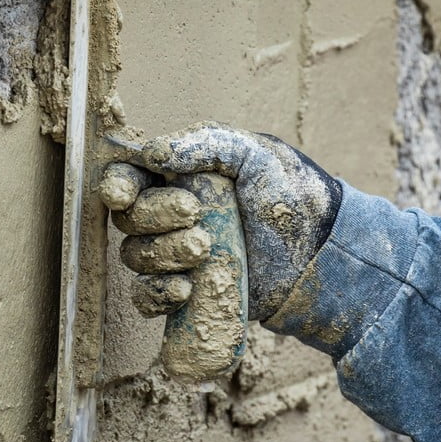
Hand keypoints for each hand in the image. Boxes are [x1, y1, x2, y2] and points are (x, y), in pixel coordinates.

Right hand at [100, 124, 342, 323]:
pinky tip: (185, 288)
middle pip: (129, 219)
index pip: (130, 178)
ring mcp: (176, 255)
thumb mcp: (256, 155)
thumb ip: (207, 144)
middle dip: (155, 217)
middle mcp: (170, 215)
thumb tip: (152, 152)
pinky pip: (147, 298)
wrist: (322, 254)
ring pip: (136, 257)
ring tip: (205, 249)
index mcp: (180, 176)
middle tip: (196, 215)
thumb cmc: (292, 196)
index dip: (118, 186)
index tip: (124, 195)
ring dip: (163, 254)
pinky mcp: (187, 292)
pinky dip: (157, 294)